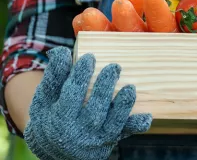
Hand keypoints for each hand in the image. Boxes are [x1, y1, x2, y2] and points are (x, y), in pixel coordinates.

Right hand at [24, 47, 151, 159]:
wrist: (56, 150)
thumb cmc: (51, 116)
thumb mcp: (46, 98)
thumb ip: (54, 75)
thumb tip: (59, 50)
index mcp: (60, 118)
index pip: (71, 95)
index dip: (80, 76)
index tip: (90, 57)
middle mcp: (79, 132)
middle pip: (94, 111)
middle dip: (105, 88)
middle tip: (114, 67)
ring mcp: (97, 139)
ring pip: (113, 124)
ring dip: (123, 106)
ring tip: (130, 88)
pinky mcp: (110, 140)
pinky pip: (125, 133)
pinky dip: (136, 125)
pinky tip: (147, 115)